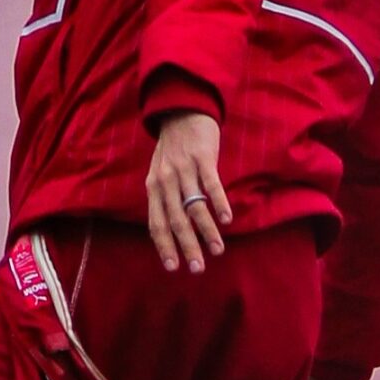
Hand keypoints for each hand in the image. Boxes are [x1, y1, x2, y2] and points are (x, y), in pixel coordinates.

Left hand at [145, 111, 230, 272]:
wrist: (182, 111)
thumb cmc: (173, 149)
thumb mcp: (160, 173)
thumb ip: (163, 199)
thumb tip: (170, 232)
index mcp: (153, 187)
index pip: (156, 223)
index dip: (164, 246)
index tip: (173, 268)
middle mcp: (165, 180)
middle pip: (176, 220)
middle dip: (187, 246)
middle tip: (197, 268)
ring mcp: (184, 169)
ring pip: (195, 206)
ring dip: (207, 231)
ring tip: (217, 250)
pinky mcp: (203, 158)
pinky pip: (211, 185)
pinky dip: (219, 203)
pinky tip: (226, 220)